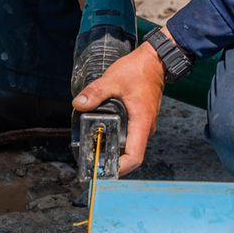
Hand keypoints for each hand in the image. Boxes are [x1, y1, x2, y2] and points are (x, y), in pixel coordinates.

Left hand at [73, 43, 162, 175]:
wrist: (155, 61)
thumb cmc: (138, 70)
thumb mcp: (113, 80)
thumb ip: (95, 93)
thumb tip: (79, 104)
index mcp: (141, 123)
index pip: (135, 157)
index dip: (120, 169)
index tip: (103, 171)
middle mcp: (146, 128)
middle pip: (131, 157)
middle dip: (112, 163)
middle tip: (91, 162)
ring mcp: (144, 125)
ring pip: (131, 147)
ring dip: (115, 152)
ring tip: (94, 151)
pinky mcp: (141, 120)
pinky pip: (131, 137)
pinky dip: (118, 141)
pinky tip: (103, 135)